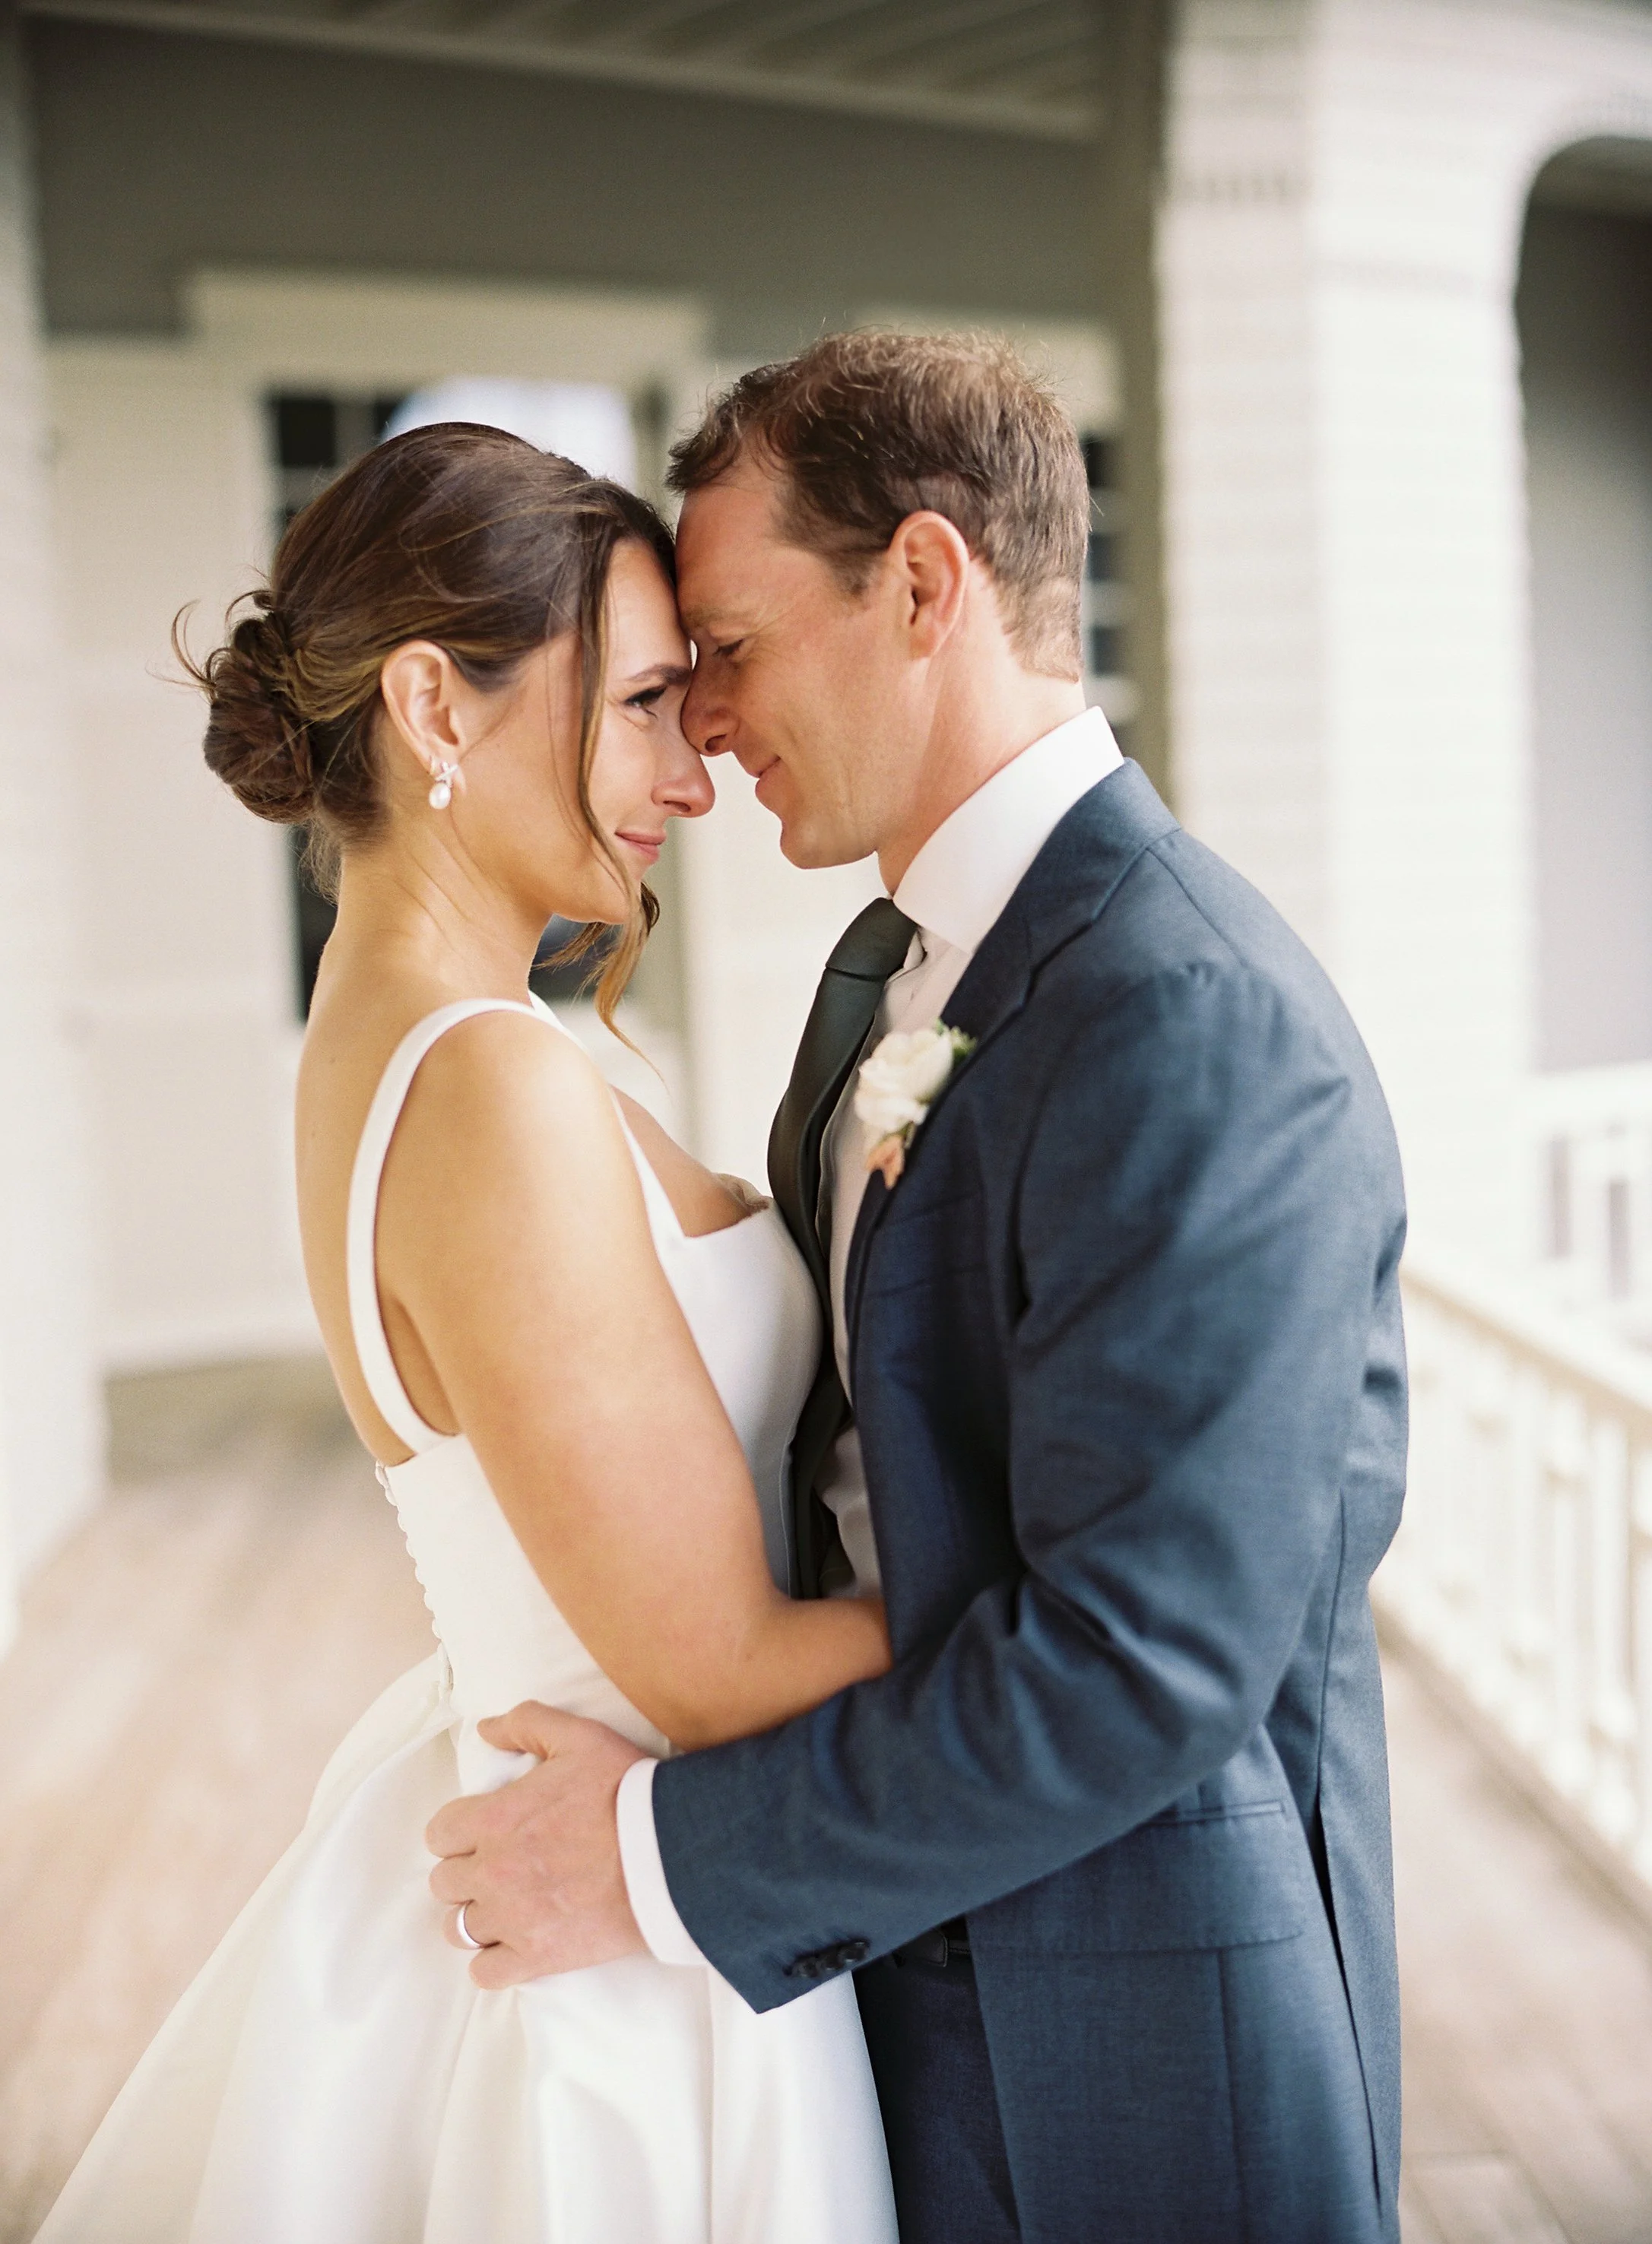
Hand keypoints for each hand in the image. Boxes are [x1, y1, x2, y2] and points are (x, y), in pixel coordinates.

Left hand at [426, 1702, 649, 1987]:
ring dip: (477, 1917)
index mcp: (494, 1819)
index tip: (482, 1833)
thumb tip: (485, 1729)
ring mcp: (513, 1919)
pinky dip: (494, 1962)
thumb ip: (525, 1723)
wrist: (669, 1852)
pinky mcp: (538, 1956)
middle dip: (467, 1873)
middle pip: (445, 1884)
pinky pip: (486, 1973)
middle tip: (500, 1867)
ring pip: (459, 1930)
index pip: (438, 1834)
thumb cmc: (626, 1790)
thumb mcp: (578, 1737)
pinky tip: (515, 1944)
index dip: (458, 1832)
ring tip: (506, 1907)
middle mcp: (493, 1872)